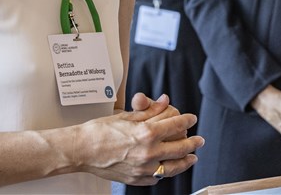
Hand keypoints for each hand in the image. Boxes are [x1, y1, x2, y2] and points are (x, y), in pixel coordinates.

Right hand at [76, 93, 203, 185]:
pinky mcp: (136, 179)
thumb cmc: (99, 131)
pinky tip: (168, 168)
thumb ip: (150, 110)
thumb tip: (165, 101)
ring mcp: (143, 169)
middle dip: (193, 143)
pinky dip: (165, 172)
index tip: (192, 118)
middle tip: (199, 140)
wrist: (81, 150)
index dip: (187, 120)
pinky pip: (157, 178)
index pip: (176, 124)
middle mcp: (148, 153)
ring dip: (185, 161)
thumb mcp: (127, 115)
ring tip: (192, 158)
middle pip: (180, 148)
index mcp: (147, 133)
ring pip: (173, 167)